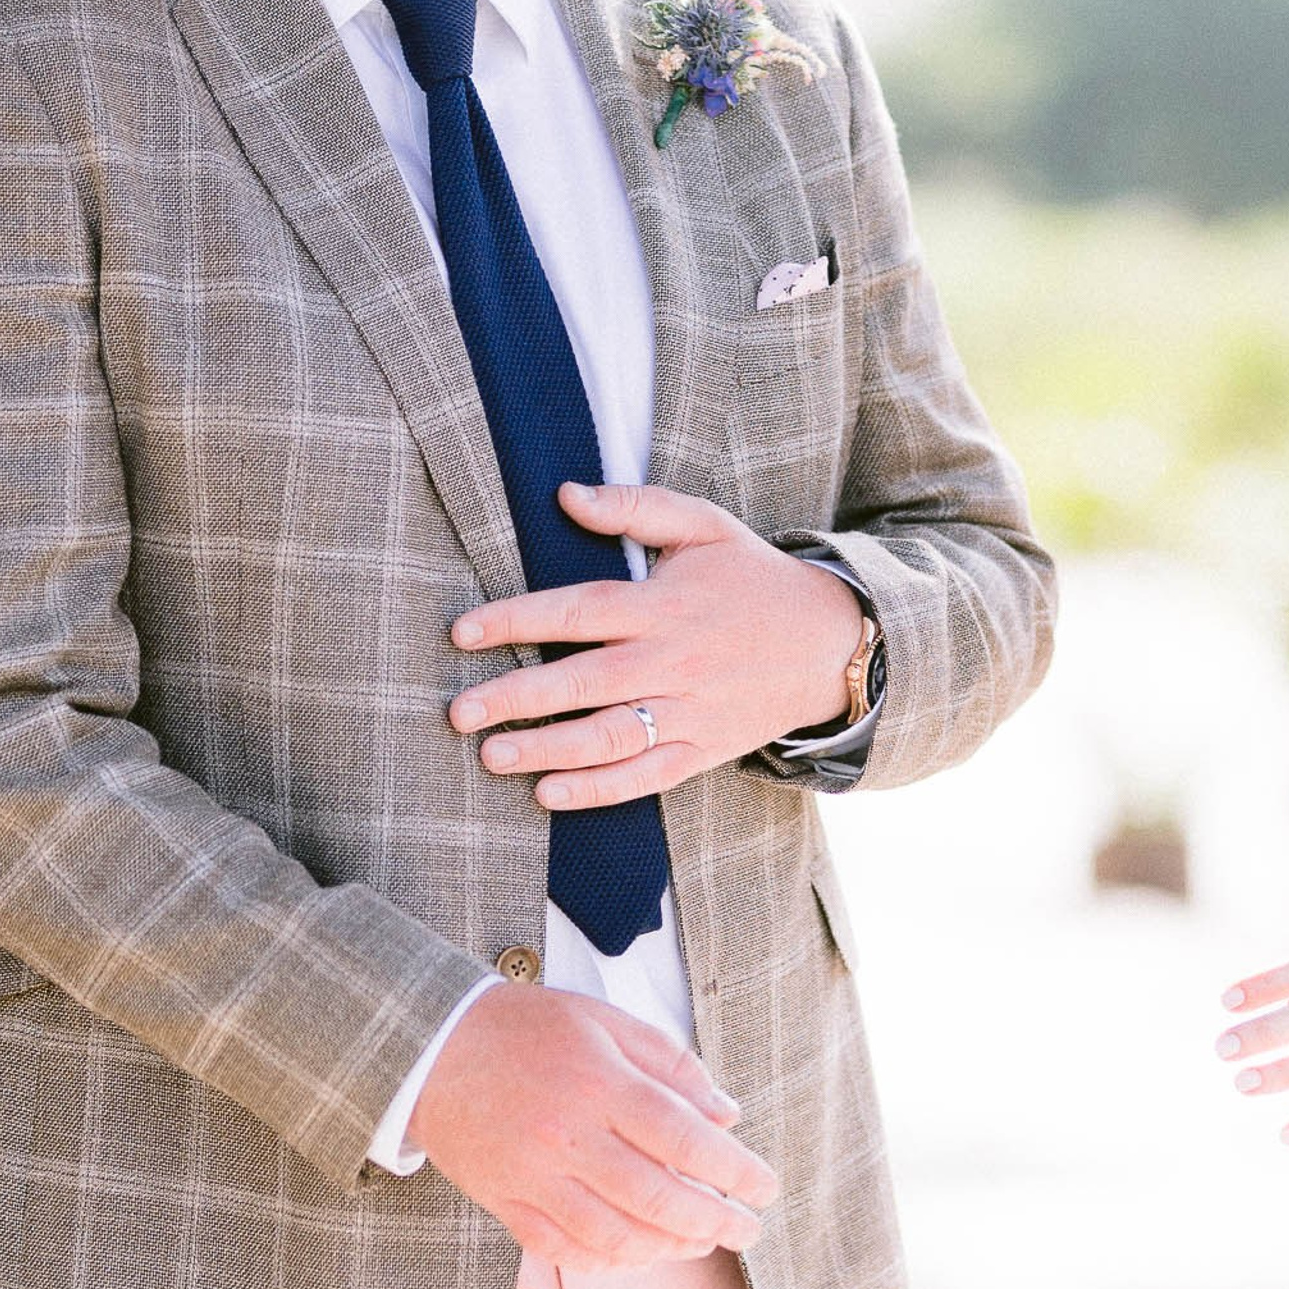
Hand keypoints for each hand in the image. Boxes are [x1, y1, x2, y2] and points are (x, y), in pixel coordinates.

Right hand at [409, 980, 779, 1269]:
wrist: (428, 1047)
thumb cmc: (525, 1027)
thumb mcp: (604, 1019)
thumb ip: (670, 1063)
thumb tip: (726, 1114)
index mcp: (599, 1083)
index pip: (684, 1138)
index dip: (734, 1170)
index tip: (766, 1188)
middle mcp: (569, 1136)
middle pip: (657, 1196)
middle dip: (715, 1220)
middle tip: (749, 1231)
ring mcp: (534, 1176)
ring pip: (615, 1233)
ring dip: (669, 1246)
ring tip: (703, 1243)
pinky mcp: (506, 1202)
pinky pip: (564, 1249)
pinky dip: (610, 1260)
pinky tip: (641, 1254)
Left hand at [448, 482, 866, 806]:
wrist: (829, 642)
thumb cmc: (752, 578)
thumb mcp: (704, 525)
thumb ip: (636, 506)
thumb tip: (566, 495)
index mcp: (663, 604)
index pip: (578, 611)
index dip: (517, 620)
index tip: (462, 632)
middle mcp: (672, 660)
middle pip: (584, 682)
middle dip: (516, 698)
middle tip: (459, 713)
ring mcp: (689, 710)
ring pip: (609, 737)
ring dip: (547, 750)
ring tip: (490, 757)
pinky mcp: (703, 749)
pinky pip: (645, 776)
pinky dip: (598, 791)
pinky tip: (549, 793)